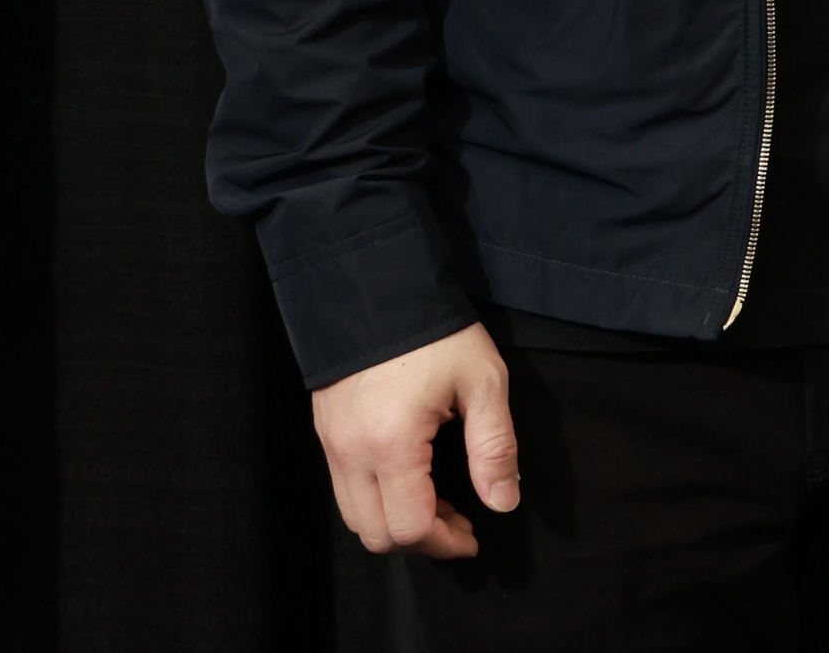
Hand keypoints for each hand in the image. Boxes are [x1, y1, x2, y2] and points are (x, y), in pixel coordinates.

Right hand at [310, 321, 516, 557]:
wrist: (377, 286)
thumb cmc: (436, 333)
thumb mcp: (483, 381)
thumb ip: (494, 448)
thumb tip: (503, 501)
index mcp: (390, 444)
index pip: (408, 527)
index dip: (445, 543)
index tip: (472, 536)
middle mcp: (350, 453)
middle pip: (374, 535)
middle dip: (420, 541)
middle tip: (460, 523)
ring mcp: (331, 445)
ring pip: (355, 517)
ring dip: (396, 523)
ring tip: (439, 504)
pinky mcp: (325, 433)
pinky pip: (345, 489)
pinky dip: (377, 500)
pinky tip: (411, 480)